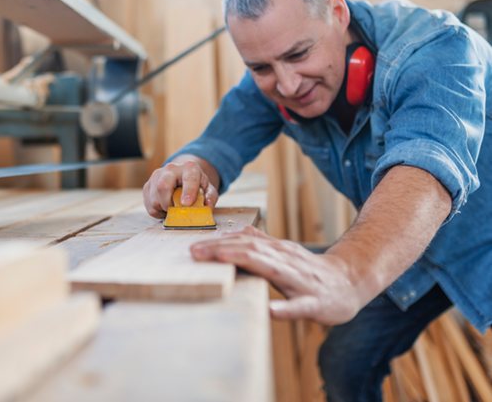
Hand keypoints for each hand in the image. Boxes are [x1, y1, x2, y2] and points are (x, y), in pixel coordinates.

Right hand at [142, 159, 218, 218]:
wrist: (181, 176)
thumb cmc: (196, 184)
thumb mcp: (208, 189)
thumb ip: (210, 197)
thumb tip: (207, 206)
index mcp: (189, 168)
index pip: (189, 178)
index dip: (188, 191)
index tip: (186, 204)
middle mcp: (170, 169)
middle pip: (163, 186)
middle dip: (168, 203)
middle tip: (175, 210)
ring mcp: (156, 176)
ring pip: (154, 199)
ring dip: (164, 209)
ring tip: (173, 208)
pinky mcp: (148, 186)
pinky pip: (149, 205)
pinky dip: (158, 211)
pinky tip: (165, 208)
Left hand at [190, 226, 364, 324]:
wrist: (351, 282)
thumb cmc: (310, 271)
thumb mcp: (284, 253)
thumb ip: (262, 243)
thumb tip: (236, 231)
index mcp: (278, 251)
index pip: (244, 243)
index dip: (218, 243)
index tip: (193, 247)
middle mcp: (287, 261)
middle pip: (251, 251)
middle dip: (221, 250)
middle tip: (194, 252)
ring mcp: (301, 281)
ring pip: (271, 269)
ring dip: (244, 263)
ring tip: (219, 261)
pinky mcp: (315, 303)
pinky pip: (299, 306)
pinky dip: (285, 309)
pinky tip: (270, 312)